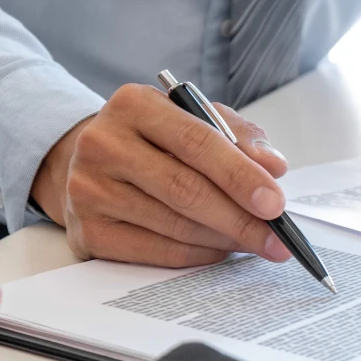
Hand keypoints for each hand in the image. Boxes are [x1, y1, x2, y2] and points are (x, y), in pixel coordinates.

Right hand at [31, 84, 292, 266]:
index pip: (197, 142)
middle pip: (185, 189)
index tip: (275, 203)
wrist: (83, 161)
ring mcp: (89, 190)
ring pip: (174, 225)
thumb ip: (236, 135)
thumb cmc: (149, 139)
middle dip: (240, 218)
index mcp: (133, 105)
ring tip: (255, 243)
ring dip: (224, 239)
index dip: (240, 176)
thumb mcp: (191, 118)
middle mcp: (103, 144)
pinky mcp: (87, 231)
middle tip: (277, 239)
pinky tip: (220, 250)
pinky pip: (155, 252)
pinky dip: (196, 255)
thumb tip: (273, 166)